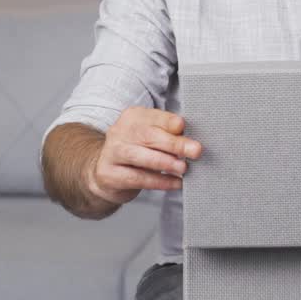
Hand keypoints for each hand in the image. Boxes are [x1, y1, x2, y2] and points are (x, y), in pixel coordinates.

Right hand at [86, 106, 203, 206]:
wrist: (105, 172)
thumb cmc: (136, 151)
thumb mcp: (150, 138)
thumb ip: (168, 135)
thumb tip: (191, 141)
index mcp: (133, 117)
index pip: (154, 116)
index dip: (169, 122)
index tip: (184, 127)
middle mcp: (120, 131)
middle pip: (149, 135)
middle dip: (174, 144)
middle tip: (195, 151)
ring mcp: (112, 153)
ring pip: (141, 157)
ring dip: (166, 162)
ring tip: (184, 168)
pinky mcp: (109, 174)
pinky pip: (138, 178)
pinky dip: (160, 181)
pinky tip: (175, 183)